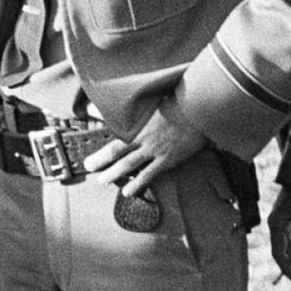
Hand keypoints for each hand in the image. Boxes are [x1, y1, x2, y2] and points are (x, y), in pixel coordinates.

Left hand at [83, 107, 206, 193]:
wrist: (200, 109)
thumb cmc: (179, 101)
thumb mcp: (153, 99)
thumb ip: (133, 103)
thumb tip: (110, 103)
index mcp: (139, 122)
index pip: (113, 132)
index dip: (100, 141)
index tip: (92, 144)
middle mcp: (143, 137)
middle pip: (116, 151)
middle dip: (100, 160)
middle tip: (90, 167)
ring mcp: (155, 149)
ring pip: (128, 165)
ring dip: (114, 173)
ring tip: (103, 181)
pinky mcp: (167, 159)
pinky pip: (148, 174)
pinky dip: (137, 184)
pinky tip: (128, 192)